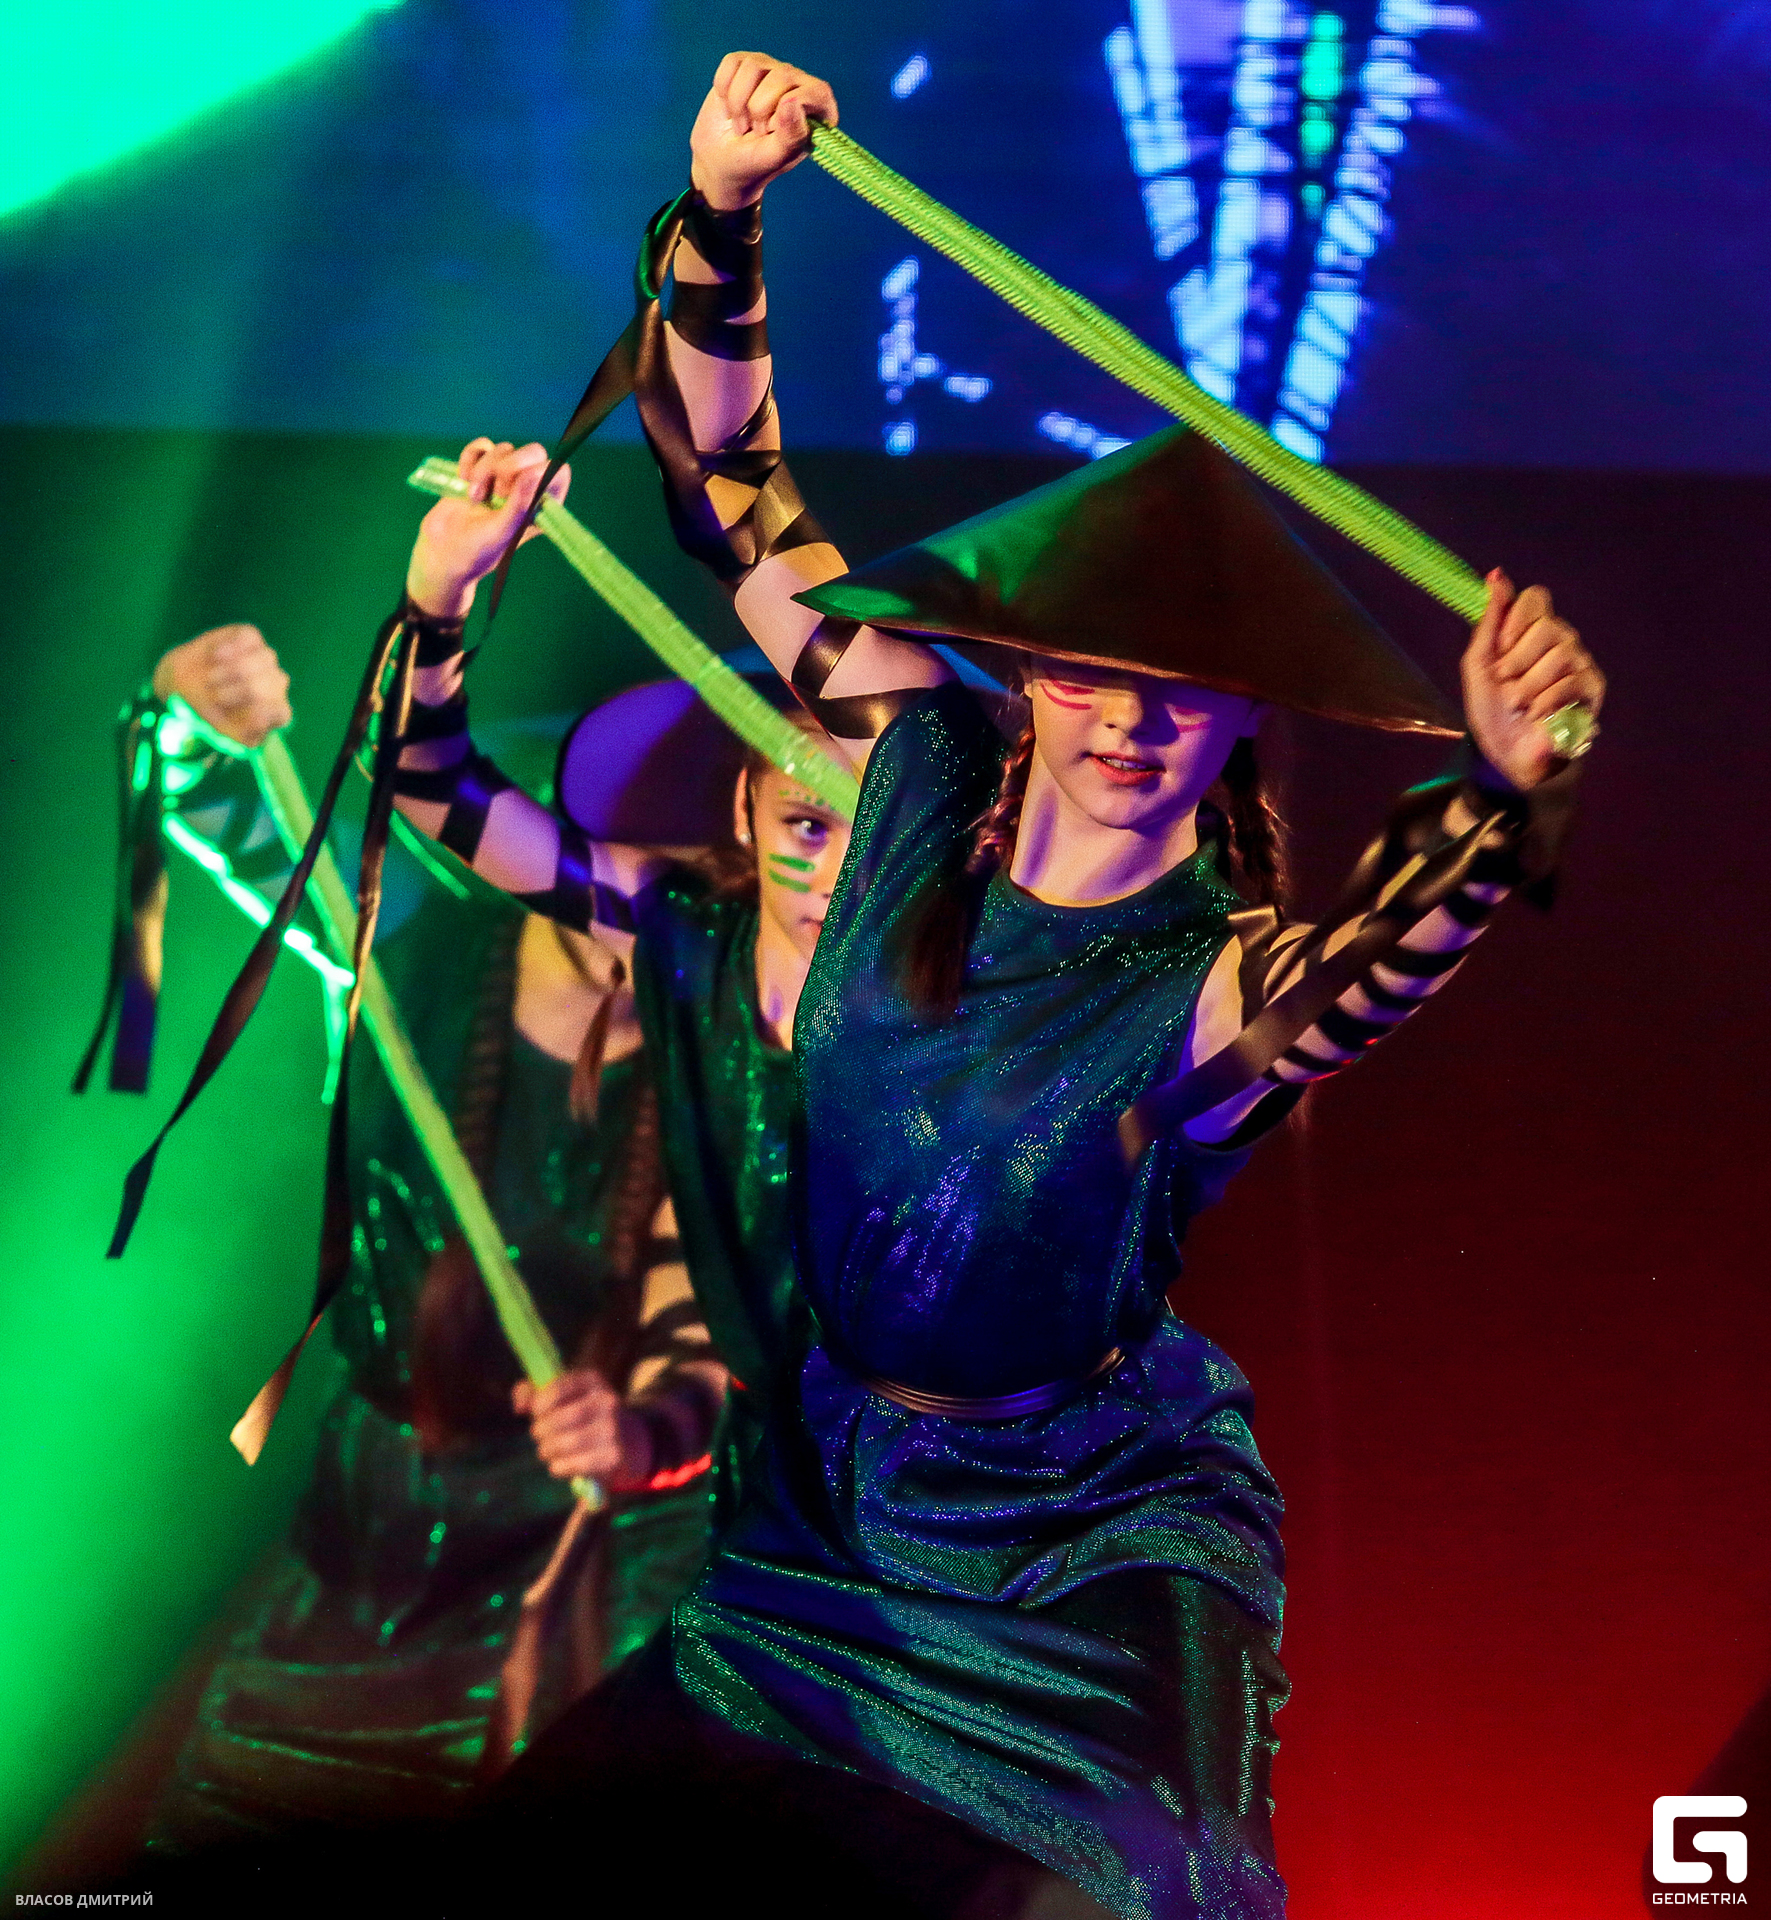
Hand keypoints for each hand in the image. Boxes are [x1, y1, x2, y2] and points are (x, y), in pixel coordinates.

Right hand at [152, 623, 290, 747]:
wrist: (181, 686)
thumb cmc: (207, 712)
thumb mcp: (223, 733)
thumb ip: (245, 735)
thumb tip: (262, 718)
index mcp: (276, 711)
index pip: (281, 712)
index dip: (257, 712)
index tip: (234, 713)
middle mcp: (276, 684)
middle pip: (269, 684)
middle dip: (237, 691)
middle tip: (215, 696)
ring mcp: (266, 660)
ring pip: (265, 658)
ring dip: (233, 669)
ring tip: (212, 678)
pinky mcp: (251, 637)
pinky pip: (251, 637)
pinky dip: (232, 648)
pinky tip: (216, 656)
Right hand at [405, 439, 569, 619]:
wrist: (441, 553)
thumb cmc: (477, 551)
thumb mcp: (502, 532)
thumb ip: (520, 504)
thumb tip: (535, 473)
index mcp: (540, 507)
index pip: (559, 473)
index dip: (542, 471)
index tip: (523, 483)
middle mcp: (525, 490)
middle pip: (534, 453)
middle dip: (511, 465)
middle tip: (498, 490)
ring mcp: (501, 478)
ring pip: (504, 449)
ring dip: (484, 470)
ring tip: (474, 497)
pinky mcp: (478, 469)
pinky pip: (481, 446)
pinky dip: (470, 458)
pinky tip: (462, 478)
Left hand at [512, 1368, 652, 1492]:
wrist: (622, 1439)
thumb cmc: (578, 1414)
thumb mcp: (559, 1396)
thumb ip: (531, 1393)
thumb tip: (520, 1406)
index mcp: (592, 1380)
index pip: (557, 1388)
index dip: (539, 1404)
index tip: (536, 1413)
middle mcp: (607, 1400)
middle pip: (560, 1419)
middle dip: (540, 1431)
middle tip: (538, 1436)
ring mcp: (613, 1428)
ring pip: (567, 1443)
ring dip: (547, 1450)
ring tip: (546, 1451)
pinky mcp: (614, 1455)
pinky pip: (578, 1464)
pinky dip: (560, 1467)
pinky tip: (557, 1465)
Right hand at [689, 52, 837, 210]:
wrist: (720, 162)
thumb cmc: (752, 164)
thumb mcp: (773, 158)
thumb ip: (790, 135)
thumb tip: (792, 100)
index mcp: (816, 109)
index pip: (817, 92)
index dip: (790, 112)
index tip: (774, 132)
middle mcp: (797, 85)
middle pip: (781, 76)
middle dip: (759, 110)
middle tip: (756, 132)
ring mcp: (770, 71)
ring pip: (753, 66)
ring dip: (738, 102)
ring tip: (742, 124)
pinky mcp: (744, 65)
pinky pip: (732, 63)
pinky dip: (723, 89)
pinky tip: (729, 107)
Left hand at [1461, 570, 1604, 789]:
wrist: (1507, 753)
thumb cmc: (1492, 710)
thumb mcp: (1478, 665)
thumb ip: (1488, 621)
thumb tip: (1496, 575)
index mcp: (1532, 631)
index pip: (1535, 598)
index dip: (1514, 621)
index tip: (1498, 650)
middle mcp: (1561, 639)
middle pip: (1547, 627)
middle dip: (1516, 661)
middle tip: (1506, 685)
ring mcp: (1580, 662)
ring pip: (1560, 654)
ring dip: (1528, 686)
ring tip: (1519, 704)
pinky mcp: (1592, 688)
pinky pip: (1571, 682)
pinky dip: (1545, 702)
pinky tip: (1536, 715)